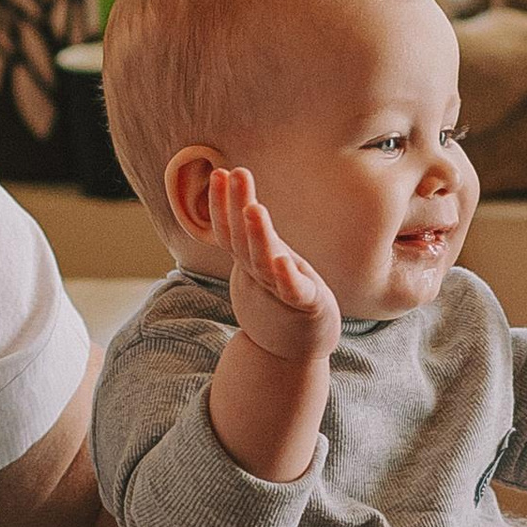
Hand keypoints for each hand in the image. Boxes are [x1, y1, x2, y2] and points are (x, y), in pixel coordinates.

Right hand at [214, 168, 340, 363]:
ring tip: (254, 208)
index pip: (230, 230)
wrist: (290, 353)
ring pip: (264, 261)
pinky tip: (283, 260)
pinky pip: (293, 290)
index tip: (220, 172)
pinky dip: (287, 277)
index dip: (223, 203)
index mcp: (249, 261)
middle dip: (238, 205)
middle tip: (236, 174)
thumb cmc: (280, 301)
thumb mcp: (261, 265)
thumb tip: (241, 203)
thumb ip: (251, 240)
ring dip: (259, 236)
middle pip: (243, 239)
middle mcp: (259, 274)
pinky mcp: (305, 306)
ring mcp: (279, 291)